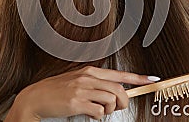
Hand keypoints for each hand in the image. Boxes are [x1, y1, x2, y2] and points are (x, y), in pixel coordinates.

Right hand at [11, 66, 157, 120]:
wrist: (36, 97)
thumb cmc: (57, 90)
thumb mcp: (77, 80)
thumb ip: (95, 84)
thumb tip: (114, 94)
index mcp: (90, 71)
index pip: (120, 74)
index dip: (138, 78)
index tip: (152, 80)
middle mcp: (88, 78)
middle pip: (119, 90)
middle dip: (123, 102)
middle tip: (116, 107)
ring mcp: (82, 89)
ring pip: (110, 101)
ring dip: (108, 111)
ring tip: (97, 111)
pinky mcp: (76, 102)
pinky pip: (98, 112)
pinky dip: (97, 116)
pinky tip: (88, 114)